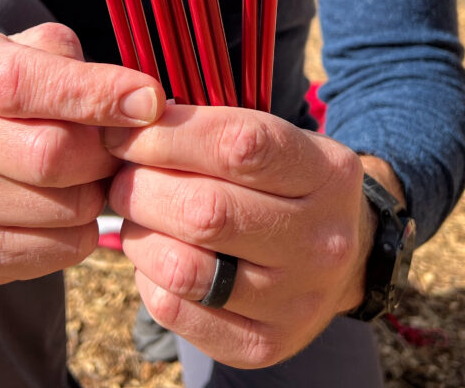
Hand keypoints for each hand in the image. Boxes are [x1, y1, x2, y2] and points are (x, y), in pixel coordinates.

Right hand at [0, 23, 163, 283]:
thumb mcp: (36, 54)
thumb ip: (82, 65)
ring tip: (89, 173)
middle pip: (53, 155)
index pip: (27, 84)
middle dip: (104, 151)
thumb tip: (143, 102)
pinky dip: (87, 229)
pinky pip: (67, 248)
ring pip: (70, 208)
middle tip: (116, 146)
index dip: (97, 92)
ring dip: (99, 191)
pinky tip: (69, 206)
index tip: (149, 100)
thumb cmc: (13, 99)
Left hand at [104, 105, 375, 367]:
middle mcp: (322, 241)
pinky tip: (157, 253)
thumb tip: (126, 119)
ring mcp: (296, 301)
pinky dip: (147, 277)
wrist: (342, 259)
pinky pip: (175, 311)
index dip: (166, 136)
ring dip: (138, 234)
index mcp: (328, 174)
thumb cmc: (284, 184)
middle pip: (205, 212)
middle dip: (141, 187)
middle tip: (122, 177)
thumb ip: (210, 126)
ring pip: (184, 269)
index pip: (238, 146)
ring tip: (136, 216)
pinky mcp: (264, 345)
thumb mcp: (273, 140)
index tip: (124, 133)